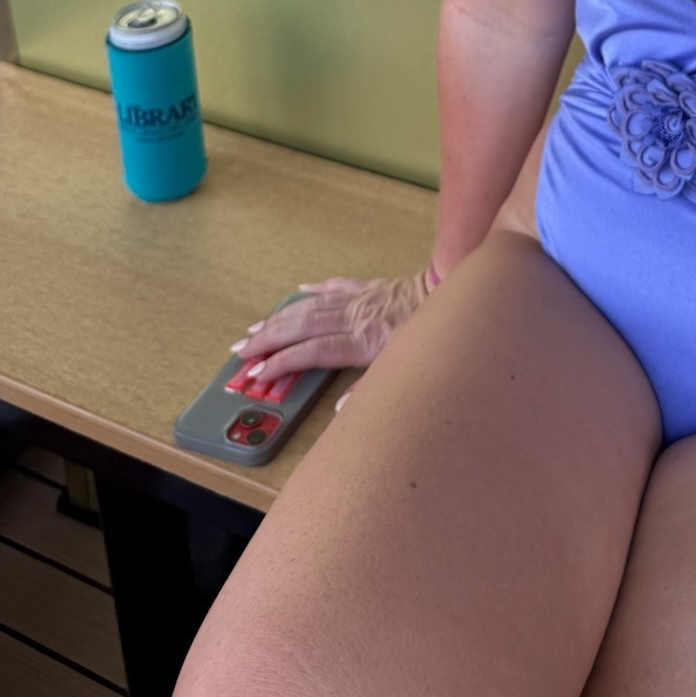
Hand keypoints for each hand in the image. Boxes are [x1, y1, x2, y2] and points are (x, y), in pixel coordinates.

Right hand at [228, 270, 432, 413]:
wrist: (455, 288)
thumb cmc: (433, 334)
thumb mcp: (408, 368)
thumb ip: (372, 390)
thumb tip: (339, 411)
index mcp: (363, 340)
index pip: (312, 352)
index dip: (282, 362)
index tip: (257, 373)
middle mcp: (356, 316)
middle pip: (303, 326)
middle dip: (269, 339)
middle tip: (240, 350)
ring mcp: (362, 298)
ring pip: (312, 306)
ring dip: (281, 316)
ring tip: (255, 327)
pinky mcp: (372, 286)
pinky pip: (338, 285)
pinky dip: (316, 288)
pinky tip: (300, 290)